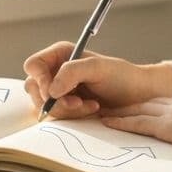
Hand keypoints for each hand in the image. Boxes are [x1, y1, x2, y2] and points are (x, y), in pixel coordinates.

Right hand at [22, 42, 171, 119]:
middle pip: (34, 89)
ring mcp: (60, 90)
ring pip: (45, 105)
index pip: (33, 65)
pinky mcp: (65, 106)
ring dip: (67, 109)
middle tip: (77, 102)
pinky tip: (91, 109)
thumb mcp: (98, 68)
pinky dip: (72, 116)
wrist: (138, 95)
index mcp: (60, 54)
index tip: (53, 91)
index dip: (39, 79)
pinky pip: (57, 116)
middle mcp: (56, 71)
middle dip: (55, 100)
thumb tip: (50, 89)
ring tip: (91, 105)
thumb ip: (72, 72)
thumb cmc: (121, 76)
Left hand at [99, 94, 171, 153]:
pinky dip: (121, 122)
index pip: (168, 101)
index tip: (143, 105)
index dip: (153, 104)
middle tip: (114, 104)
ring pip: (138, 109)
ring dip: (120, 111)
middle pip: (149, 102)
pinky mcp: (166, 126)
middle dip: (131, 104)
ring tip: (104, 112)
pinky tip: (108, 122)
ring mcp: (171, 113)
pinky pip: (137, 123)